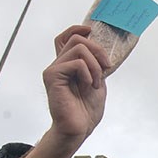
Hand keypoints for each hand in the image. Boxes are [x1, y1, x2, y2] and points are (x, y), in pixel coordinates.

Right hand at [43, 25, 109, 141]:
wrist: (79, 128)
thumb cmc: (86, 109)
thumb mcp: (97, 81)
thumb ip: (96, 64)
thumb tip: (100, 48)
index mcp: (68, 65)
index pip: (65, 38)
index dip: (77, 29)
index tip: (91, 30)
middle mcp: (58, 64)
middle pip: (77, 39)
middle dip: (98, 50)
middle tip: (106, 68)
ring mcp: (53, 69)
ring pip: (79, 48)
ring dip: (95, 65)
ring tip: (95, 82)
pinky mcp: (52, 76)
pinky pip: (76, 63)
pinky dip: (88, 73)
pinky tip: (87, 86)